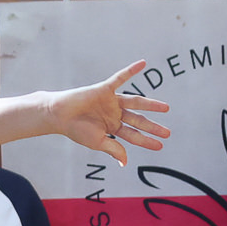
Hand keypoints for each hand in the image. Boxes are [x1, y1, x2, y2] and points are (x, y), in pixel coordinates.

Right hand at [45, 63, 171, 163]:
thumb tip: (125, 162)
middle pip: (138, 120)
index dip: (146, 141)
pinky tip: (143, 63)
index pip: (133, 135)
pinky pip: (120, 77)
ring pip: (135, 102)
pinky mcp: (104, 88)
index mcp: (112, 128)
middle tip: (167, 133)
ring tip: (166, 108)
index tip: (160, 146)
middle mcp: (114, 114)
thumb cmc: (76, 130)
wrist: (59, 115)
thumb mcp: (97, 142)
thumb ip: (113, 149)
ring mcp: (110, 101)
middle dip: (152, 127)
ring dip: (150, 104)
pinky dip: (131, 70)